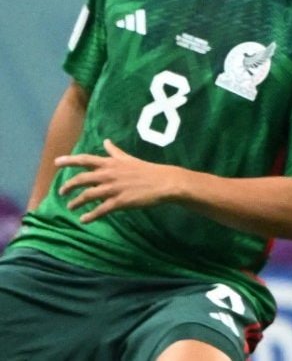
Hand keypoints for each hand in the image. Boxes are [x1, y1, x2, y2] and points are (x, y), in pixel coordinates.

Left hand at [57, 141, 184, 220]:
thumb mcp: (129, 158)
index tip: (56, 162)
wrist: (165, 182)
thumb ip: (114, 152)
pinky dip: (90, 216)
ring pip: (87, 196)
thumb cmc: (147, 170)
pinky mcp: (119, 202)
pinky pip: (100, 210)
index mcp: (111, 163)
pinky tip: (84, 220)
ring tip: (71, 207)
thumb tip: (106, 141)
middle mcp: (109, 175)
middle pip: (82, 179)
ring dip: (76, 203)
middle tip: (62, 192)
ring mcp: (113, 188)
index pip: (86, 160)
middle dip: (68, 186)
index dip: (69, 160)